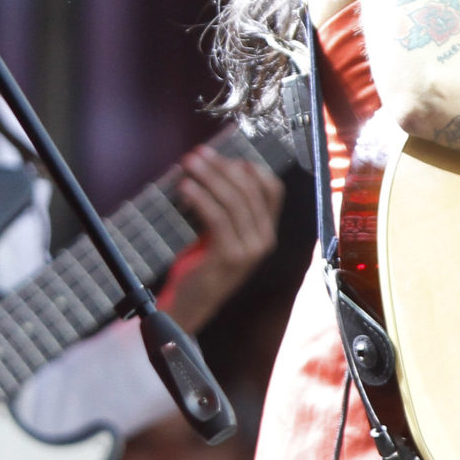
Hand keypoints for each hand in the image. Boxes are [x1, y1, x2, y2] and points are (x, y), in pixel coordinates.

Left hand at [163, 148, 284, 331]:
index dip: (252, 168)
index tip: (228, 156)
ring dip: (209, 177)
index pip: (273, 190)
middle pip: (249, 190)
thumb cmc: (201, 265)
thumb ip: (224, 207)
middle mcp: (265, 240)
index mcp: (266, 232)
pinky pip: (217, 217)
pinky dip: (201, 198)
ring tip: (189, 164)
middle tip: (198, 154)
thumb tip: (213, 167)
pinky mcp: (230, 257)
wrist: (191, 305)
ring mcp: (250, 250)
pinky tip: (186, 187)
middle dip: (222, 166)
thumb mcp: (220, 233)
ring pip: (234, 200)